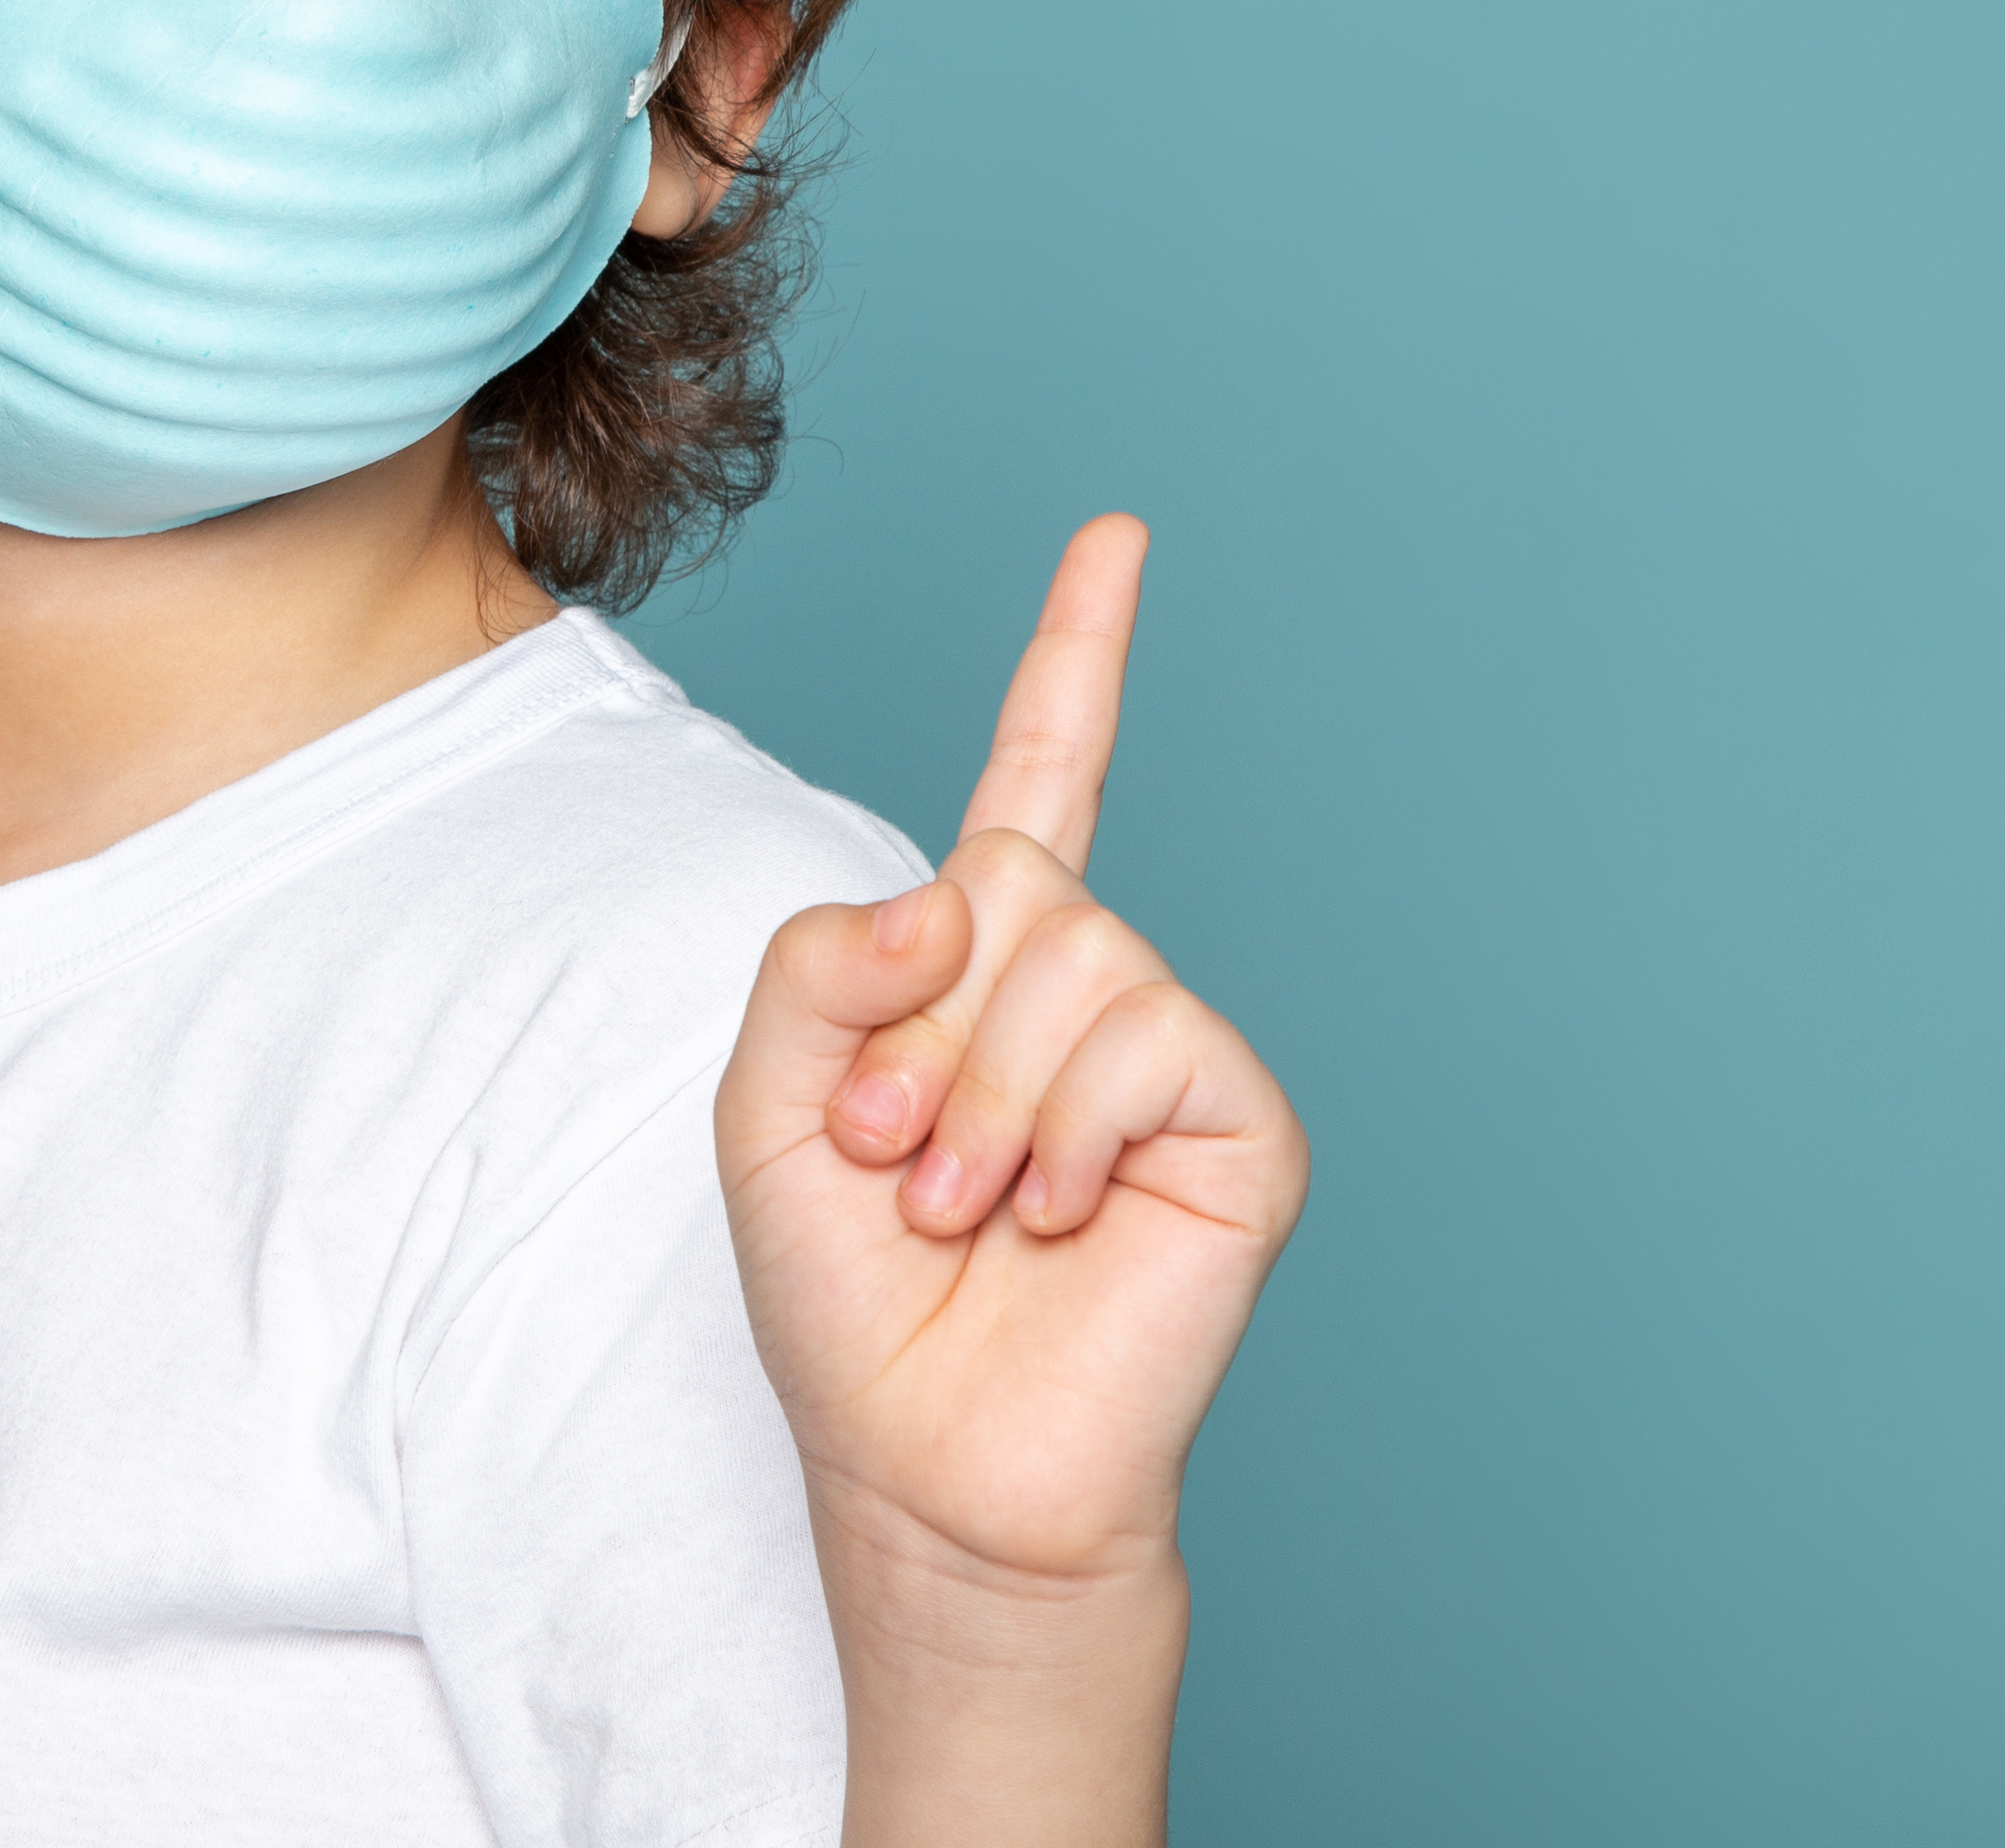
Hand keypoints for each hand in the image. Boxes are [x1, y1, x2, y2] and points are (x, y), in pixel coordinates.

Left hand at [716, 518, 1305, 1836]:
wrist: (932, 1467)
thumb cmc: (851, 1300)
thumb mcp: (766, 1109)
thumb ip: (816, 967)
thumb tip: (962, 891)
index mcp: (979, 962)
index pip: (1040, 775)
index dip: (1079, 654)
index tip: (1117, 537)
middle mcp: (1089, 985)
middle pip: (1010, 883)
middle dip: (918, 1032)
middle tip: (897, 1162)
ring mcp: (1170, 1049)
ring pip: (1070, 957)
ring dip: (981, 1099)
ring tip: (967, 1207)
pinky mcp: (1238, 1121)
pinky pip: (1146, 1036)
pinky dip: (1066, 1129)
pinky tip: (1055, 1215)